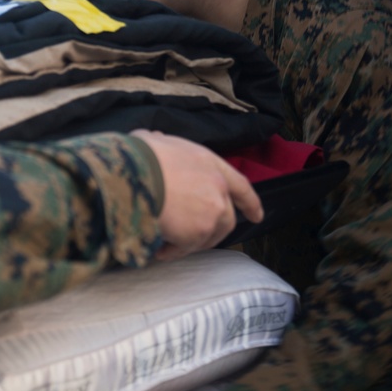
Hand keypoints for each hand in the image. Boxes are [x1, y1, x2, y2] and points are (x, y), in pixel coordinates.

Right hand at [132, 130, 261, 260]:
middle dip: (212, 230)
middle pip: (227, 217)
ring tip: (167, 241)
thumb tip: (154, 139)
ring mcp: (212, 211)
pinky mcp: (199, 232)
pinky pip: (187, 248)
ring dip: (190, 242)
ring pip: (208, 236)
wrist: (134, 174)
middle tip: (192, 238)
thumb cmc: (140, 155)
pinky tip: (158, 249)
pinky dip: (173, 251)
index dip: (249, 203)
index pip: (240, 185)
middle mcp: (218, 187)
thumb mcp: (155, 141)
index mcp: (210, 163)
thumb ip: (162, 143)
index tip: (257, 216)